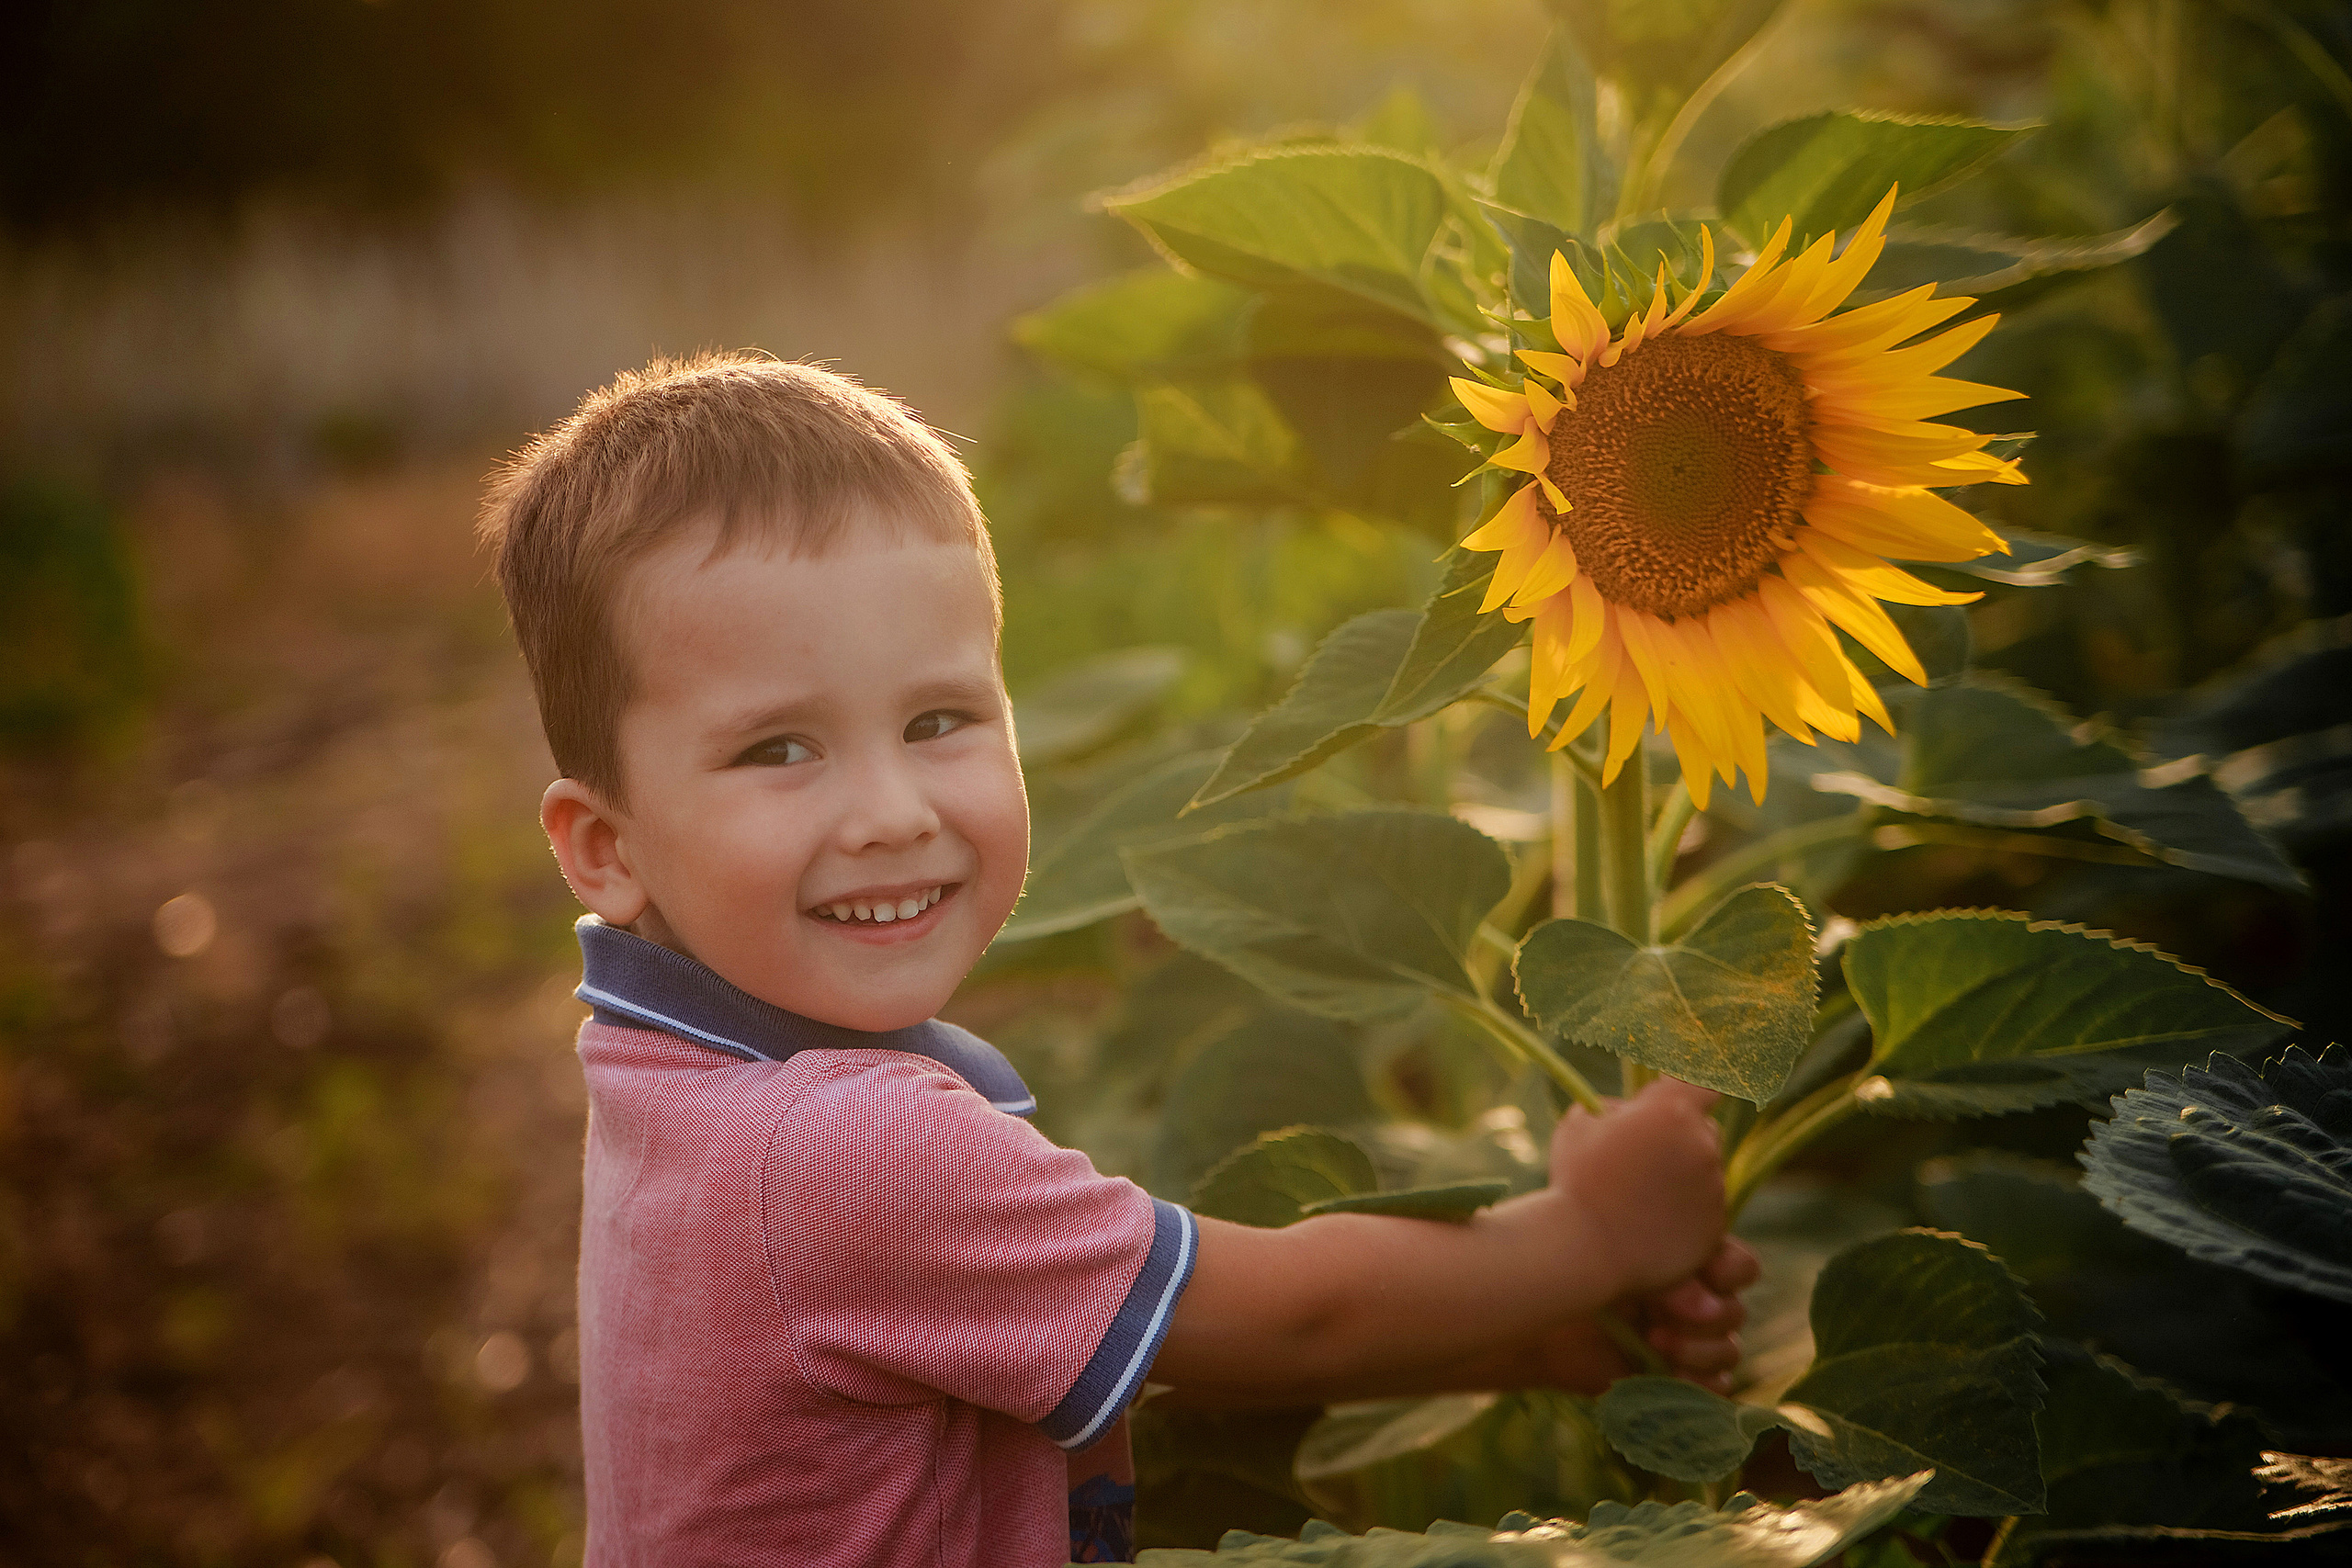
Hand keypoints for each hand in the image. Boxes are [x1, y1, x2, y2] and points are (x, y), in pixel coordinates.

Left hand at [1528, 1237, 1760, 1394]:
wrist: (1543, 1320)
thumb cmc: (1575, 1274)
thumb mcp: (1625, 1259)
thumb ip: (1668, 1269)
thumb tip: (1705, 1298)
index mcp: (1690, 1264)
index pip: (1741, 1268)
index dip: (1731, 1272)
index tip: (1704, 1271)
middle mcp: (1697, 1305)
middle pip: (1736, 1313)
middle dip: (1704, 1315)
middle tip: (1658, 1308)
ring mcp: (1689, 1344)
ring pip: (1729, 1352)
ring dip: (1698, 1349)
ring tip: (1655, 1342)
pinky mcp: (1676, 1381)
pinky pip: (1716, 1389)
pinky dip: (1700, 1384)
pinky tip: (1669, 1372)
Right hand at [1548, 1077, 1725, 1297]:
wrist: (1583, 1248)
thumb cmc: (1575, 1179)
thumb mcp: (1582, 1122)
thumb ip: (1618, 1109)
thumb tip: (1631, 1113)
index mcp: (1671, 1111)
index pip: (1704, 1084)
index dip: (1693, 1090)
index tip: (1680, 1098)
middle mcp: (1701, 1145)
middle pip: (1706, 1130)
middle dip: (1682, 1137)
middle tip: (1644, 1157)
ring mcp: (1713, 1189)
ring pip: (1706, 1172)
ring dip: (1683, 1176)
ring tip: (1640, 1197)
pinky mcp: (1715, 1226)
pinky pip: (1707, 1209)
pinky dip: (1687, 1212)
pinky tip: (1651, 1221)